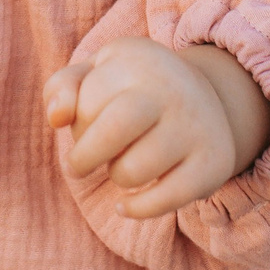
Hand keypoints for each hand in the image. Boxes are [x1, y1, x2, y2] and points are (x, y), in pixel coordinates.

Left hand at [44, 39, 269, 220]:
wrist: (207, 100)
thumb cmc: (132, 91)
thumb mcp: (95, 74)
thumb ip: (61, 89)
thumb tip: (56, 118)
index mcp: (137, 59)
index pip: (88, 101)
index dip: (77, 125)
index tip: (84, 128)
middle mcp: (173, 87)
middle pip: (115, 129)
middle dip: (85, 157)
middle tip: (78, 166)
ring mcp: (196, 126)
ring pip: (134, 170)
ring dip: (117, 177)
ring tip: (122, 167)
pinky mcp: (213, 163)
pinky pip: (166, 199)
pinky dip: (138, 209)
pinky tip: (126, 205)